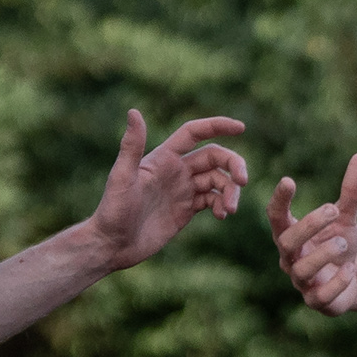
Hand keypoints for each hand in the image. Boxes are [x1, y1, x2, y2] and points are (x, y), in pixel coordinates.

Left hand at [87, 111, 250, 269]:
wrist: (112, 245)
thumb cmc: (112, 210)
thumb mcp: (122, 177)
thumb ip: (131, 146)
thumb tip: (133, 111)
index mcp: (163, 157)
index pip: (195, 133)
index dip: (217, 126)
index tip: (241, 127)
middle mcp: (176, 170)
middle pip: (215, 157)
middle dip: (233, 165)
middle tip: (243, 181)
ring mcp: (183, 190)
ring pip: (218, 180)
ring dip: (230, 191)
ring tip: (229, 210)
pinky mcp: (187, 210)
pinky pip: (214, 200)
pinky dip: (223, 205)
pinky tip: (221, 215)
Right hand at [272, 155, 356, 313]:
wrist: (355, 277)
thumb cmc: (339, 243)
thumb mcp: (346, 216)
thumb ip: (352, 191)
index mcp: (291, 234)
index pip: (276, 216)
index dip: (279, 200)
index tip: (288, 180)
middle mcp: (291, 258)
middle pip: (286, 242)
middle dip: (308, 226)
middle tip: (332, 209)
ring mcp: (302, 282)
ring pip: (301, 271)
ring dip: (322, 255)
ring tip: (343, 241)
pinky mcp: (318, 302)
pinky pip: (320, 296)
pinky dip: (336, 282)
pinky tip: (351, 268)